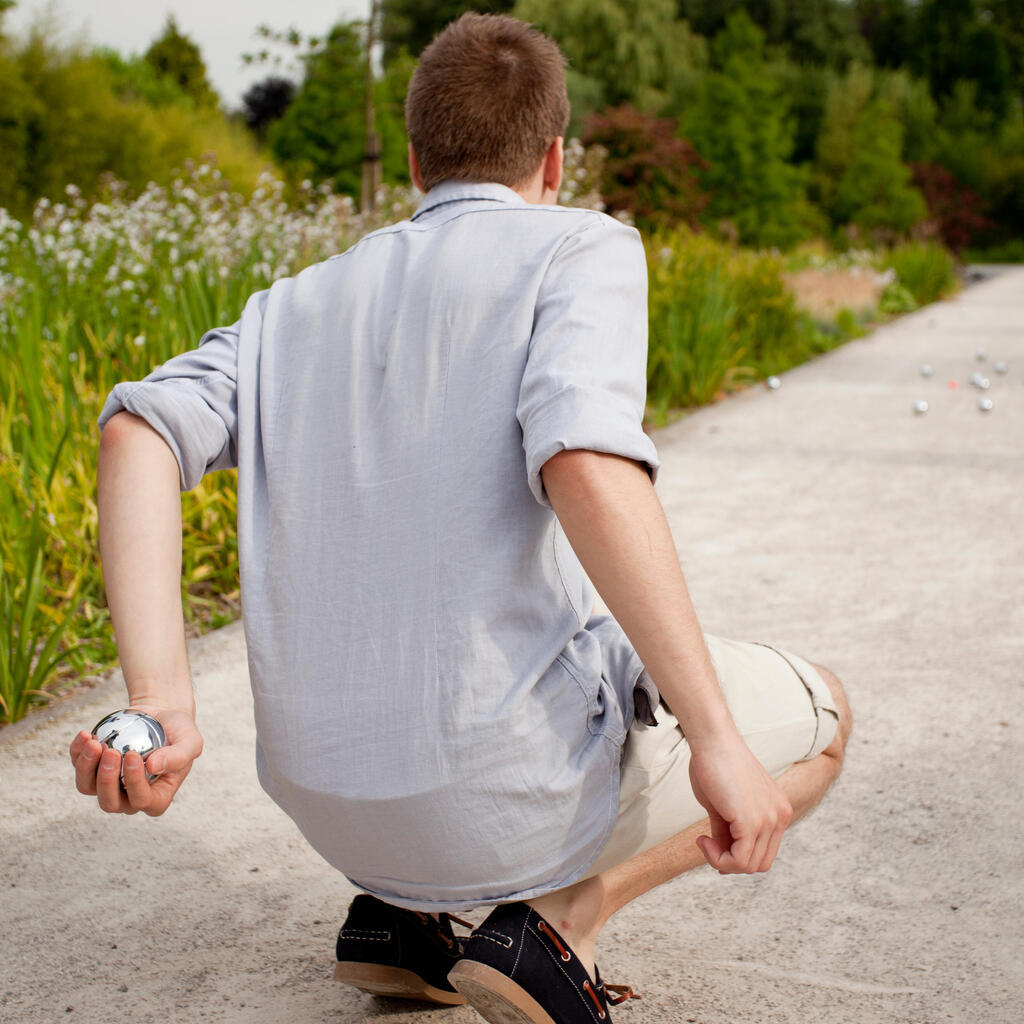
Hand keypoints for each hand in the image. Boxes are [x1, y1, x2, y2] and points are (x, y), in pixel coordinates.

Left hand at [69, 705, 202, 815]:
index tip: (133, 755)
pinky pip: (78, 767)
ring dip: (87, 767)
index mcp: (156, 798)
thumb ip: (178, 756)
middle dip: (106, 779)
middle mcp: (129, 798)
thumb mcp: (190, 742)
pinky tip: (87, 734)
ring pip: (88, 788)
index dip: (134, 782)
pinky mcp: (93, 769)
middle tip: (111, 751)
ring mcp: (108, 785)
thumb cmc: (179, 733)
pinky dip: (78, 752)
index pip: (141, 801)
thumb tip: (152, 767)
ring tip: (95, 743)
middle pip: (109, 802)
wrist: (161, 716)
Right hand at [688, 731, 792, 873]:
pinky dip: (717, 858)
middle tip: (708, 845)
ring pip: (749, 866)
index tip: (712, 843)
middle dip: (731, 861)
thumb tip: (722, 857)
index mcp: (778, 810)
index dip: (738, 856)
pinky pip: (739, 860)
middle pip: (760, 863)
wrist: (713, 741)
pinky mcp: (752, 823)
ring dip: (721, 861)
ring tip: (704, 841)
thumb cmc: (715, 765)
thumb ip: (729, 831)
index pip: (764, 851)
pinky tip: (703, 841)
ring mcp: (769, 820)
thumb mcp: (725, 805)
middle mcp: (780, 816)